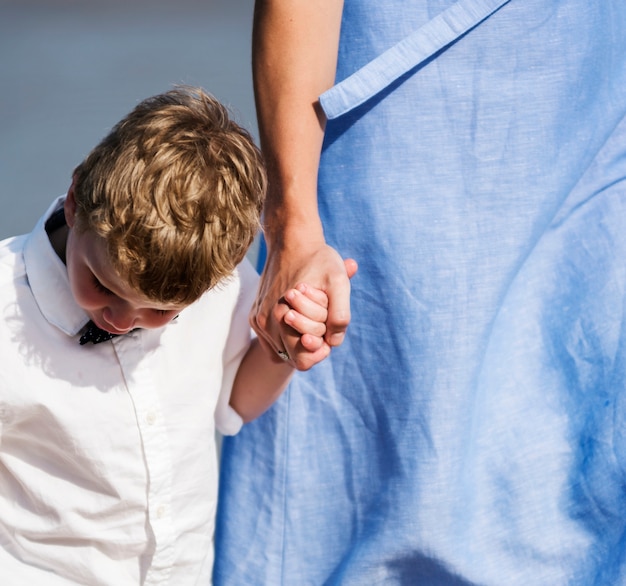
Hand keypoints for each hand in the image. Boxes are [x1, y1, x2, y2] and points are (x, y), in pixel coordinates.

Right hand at [250, 242, 357, 370]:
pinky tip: (298, 319)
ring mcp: (257, 320)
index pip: (302, 361)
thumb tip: (334, 341)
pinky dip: (285, 337)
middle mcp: (265, 322)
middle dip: (310, 345)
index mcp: (283, 317)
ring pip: (281, 351)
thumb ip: (340, 315)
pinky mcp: (254, 315)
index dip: (319, 352)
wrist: (291, 240)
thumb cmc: (319, 260)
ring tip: (309, 316)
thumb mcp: (339, 282)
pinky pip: (271, 342)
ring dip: (296, 340)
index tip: (328, 334)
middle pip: (291, 358)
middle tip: (322, 325)